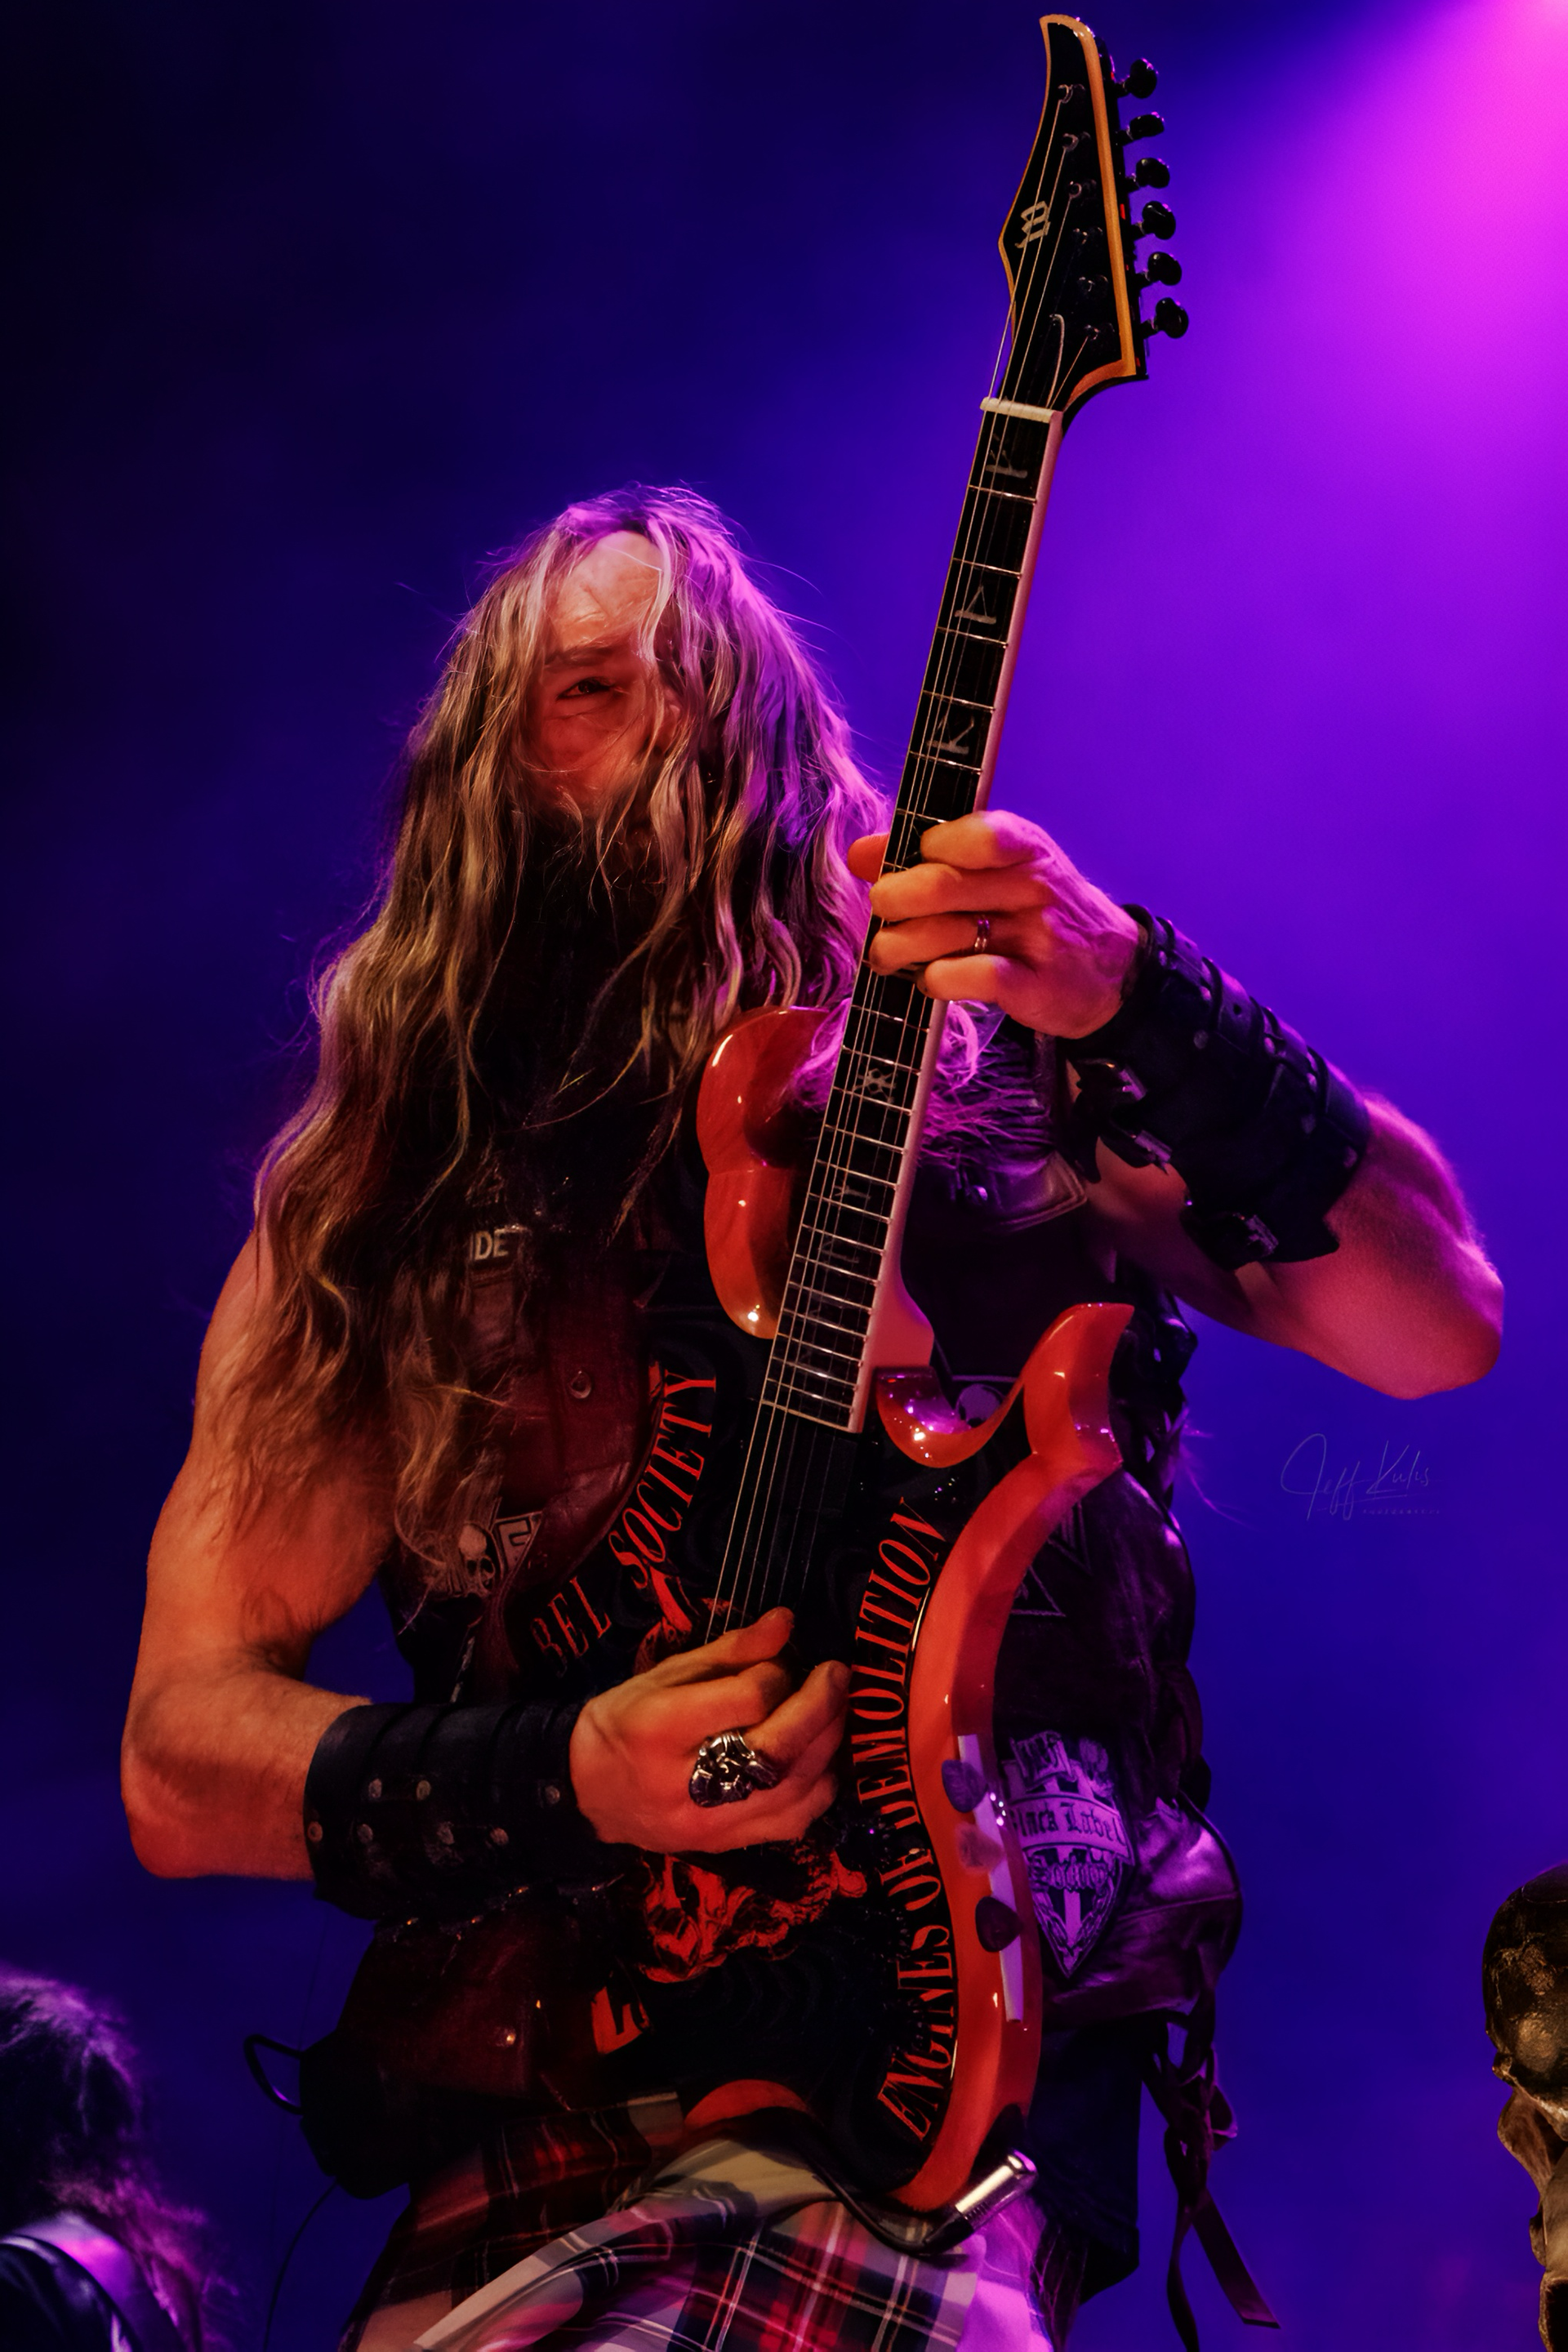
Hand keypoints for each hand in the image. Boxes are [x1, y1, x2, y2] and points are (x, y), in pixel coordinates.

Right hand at [568, 1607, 847, 1852]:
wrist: (586, 1793)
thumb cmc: (624, 1721)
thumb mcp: (664, 1674)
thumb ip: (729, 1650)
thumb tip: (786, 1622)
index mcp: (659, 1728)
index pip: (744, 1701)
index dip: (774, 1675)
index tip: (778, 1663)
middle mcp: (685, 1783)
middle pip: (775, 1749)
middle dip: (819, 1707)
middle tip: (837, 1675)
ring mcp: (708, 1823)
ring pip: (791, 1790)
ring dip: (827, 1745)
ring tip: (837, 1711)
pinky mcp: (725, 1847)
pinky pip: (791, 1823)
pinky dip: (819, 1789)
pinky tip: (822, 1760)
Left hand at [847, 811, 1139, 1037]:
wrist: (1113, 972)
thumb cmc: (1038, 913)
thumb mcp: (1002, 871)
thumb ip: (933, 858)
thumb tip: (860, 852)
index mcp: (1025, 848)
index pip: (977, 832)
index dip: (931, 844)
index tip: (912, 857)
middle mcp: (1034, 886)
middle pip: (945, 884)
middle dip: (896, 897)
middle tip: (882, 908)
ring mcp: (1038, 937)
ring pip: (948, 933)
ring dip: (901, 945)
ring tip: (887, 953)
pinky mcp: (1036, 985)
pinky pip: (973, 977)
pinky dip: (938, 979)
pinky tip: (931, 980)